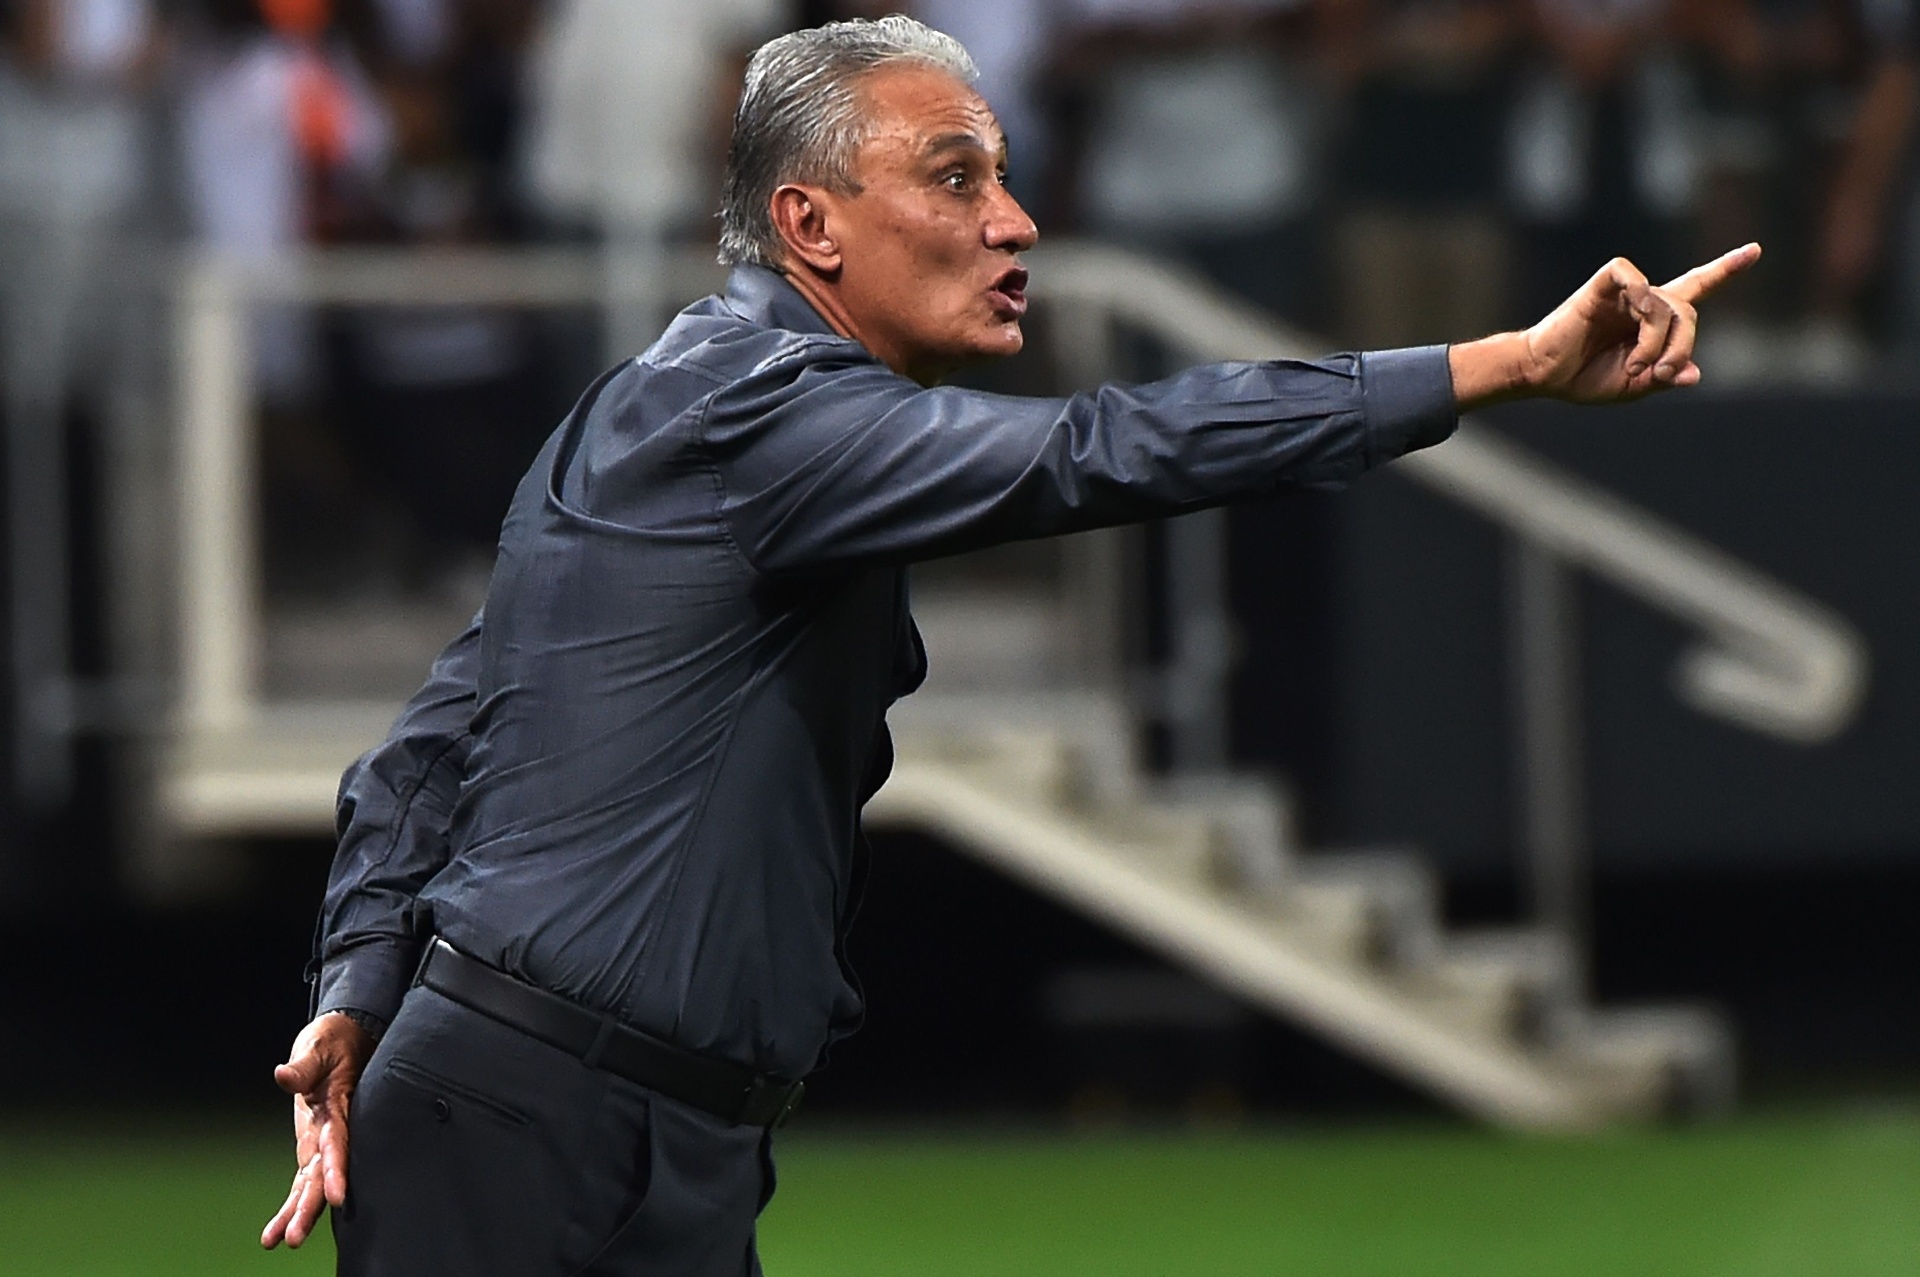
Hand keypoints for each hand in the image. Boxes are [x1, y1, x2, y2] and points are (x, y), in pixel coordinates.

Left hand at [261, 1011, 373, 1249]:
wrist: (346, 1038)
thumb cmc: (333, 1040)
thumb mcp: (317, 1046)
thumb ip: (303, 1065)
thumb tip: (283, 1075)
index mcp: (339, 1108)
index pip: (339, 1144)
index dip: (337, 1171)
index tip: (337, 1198)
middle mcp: (333, 1130)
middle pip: (324, 1175)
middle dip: (311, 1207)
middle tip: (295, 1237)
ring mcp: (324, 1140)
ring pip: (313, 1183)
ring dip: (299, 1213)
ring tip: (281, 1242)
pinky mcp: (314, 1144)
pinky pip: (304, 1178)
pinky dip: (293, 1202)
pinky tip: (278, 1229)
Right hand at [1450, 245, 1761, 410]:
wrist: (1543, 375)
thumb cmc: (1583, 379)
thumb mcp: (1633, 387)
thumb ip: (1664, 378)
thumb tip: (1693, 373)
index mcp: (1652, 320)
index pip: (1695, 287)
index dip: (1725, 269)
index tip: (1755, 250)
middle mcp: (1643, 300)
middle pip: (1688, 309)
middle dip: (1683, 345)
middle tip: (1661, 374)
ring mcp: (1625, 291)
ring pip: (1666, 305)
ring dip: (1659, 343)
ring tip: (1634, 367)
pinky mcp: (1605, 284)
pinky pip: (1638, 282)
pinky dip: (1642, 310)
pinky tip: (1628, 334)